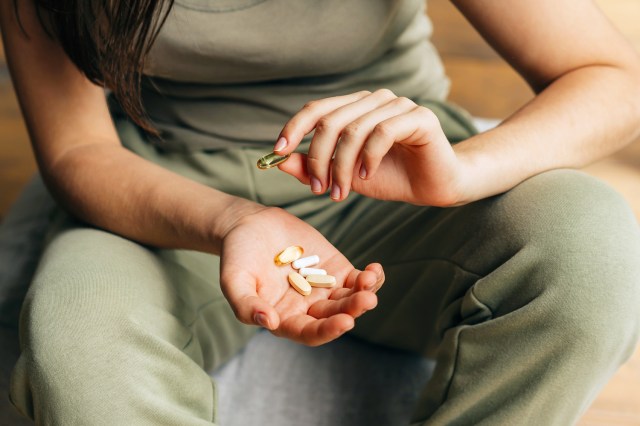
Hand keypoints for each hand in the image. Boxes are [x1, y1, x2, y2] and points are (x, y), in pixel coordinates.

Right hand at [219, 207, 384, 345]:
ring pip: (349, 299)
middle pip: (335, 316)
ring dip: (364, 294)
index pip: (309, 333)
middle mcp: (307, 308)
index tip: (345, 322)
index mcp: (284, 319)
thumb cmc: (237, 256)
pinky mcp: (335, 269)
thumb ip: (246, 304)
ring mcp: (324, 288)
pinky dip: (369, 278)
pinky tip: (375, 270)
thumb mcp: (234, 282)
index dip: (328, 330)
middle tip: (367, 300)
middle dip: (352, 310)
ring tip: (370, 281)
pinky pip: (357, 279)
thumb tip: (268, 322)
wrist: (249, 226)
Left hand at [274, 90, 470, 205]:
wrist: (434, 186)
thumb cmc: (391, 177)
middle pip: (331, 121)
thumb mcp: (344, 176)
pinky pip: (382, 132)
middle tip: (319, 190)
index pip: (317, 109)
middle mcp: (374, 100)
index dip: (294, 128)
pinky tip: (367, 176)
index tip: (277, 152)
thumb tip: (280, 161)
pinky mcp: (419, 116)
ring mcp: (398, 105)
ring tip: (341, 192)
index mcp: (355, 107)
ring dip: (342, 166)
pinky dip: (369, 157)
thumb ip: (314, 167)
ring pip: (354, 129)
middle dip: (319, 159)